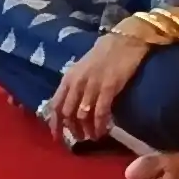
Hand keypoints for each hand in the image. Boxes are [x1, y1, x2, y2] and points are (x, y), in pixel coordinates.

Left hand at [45, 29, 152, 143]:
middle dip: (72, 129)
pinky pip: (100, 112)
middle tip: (79, 138)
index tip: (57, 137)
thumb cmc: (104, 54)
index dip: (54, 123)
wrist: (124, 40)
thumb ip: (75, 85)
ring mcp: (92, 85)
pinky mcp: (108, 88)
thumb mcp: (82, 68)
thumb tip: (71, 105)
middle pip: (67, 113)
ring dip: (86, 130)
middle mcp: (77, 83)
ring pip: (83, 115)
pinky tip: (103, 131)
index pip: (55, 105)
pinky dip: (99, 125)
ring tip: (92, 137)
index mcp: (68, 78)